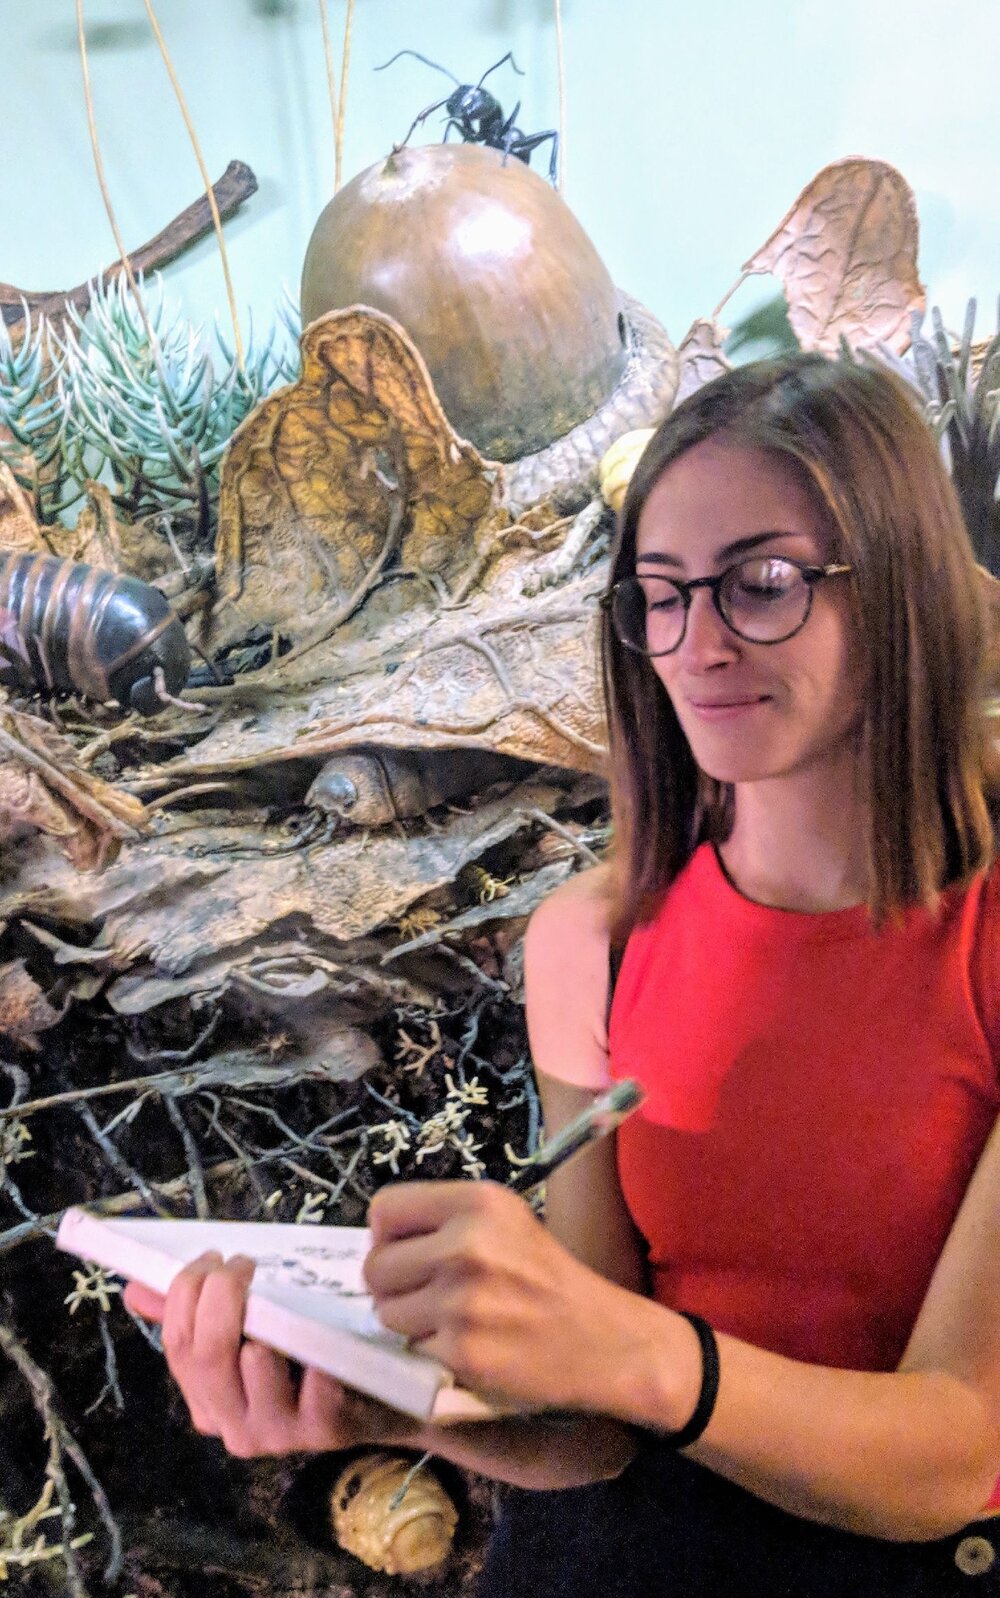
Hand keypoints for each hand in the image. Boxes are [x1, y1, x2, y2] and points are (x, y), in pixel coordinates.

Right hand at [124, 1253, 416, 1457]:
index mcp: (207, 1401)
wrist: (382, 1400)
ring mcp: (278, 1432)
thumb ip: (194, 1314)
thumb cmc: (307, 1356)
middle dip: (220, 1294)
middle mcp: (233, 1425)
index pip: (176, 1345)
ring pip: (250, 1367)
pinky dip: (313, 1361)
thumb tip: (135, 1287)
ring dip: (260, 1325)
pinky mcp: (324, 1431)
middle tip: (242, 1264)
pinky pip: (312, 1392)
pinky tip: (319, 1343)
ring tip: (276, 1300)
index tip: (211, 1257)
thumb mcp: (251, 1332)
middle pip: (206, 1354)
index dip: (186, 1292)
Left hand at [364, 1180, 652, 1415]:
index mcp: (477, 1201)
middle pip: (375, 1265)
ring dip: (409, 1323)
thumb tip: (377, 1241)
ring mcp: (462, 1299)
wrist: (604, 1339)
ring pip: (386, 1312)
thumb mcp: (506, 1221)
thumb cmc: (548, 1278)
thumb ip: (446, 1221)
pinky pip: (411, 1350)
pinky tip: (469, 1346)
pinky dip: (432, 1354)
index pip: (384, 1209)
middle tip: (428, 1295)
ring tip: (452, 1321)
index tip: (407, 1254)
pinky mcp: (461, 1351)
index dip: (387, 1236)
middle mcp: (466, 1243)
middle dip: (393, 1285)